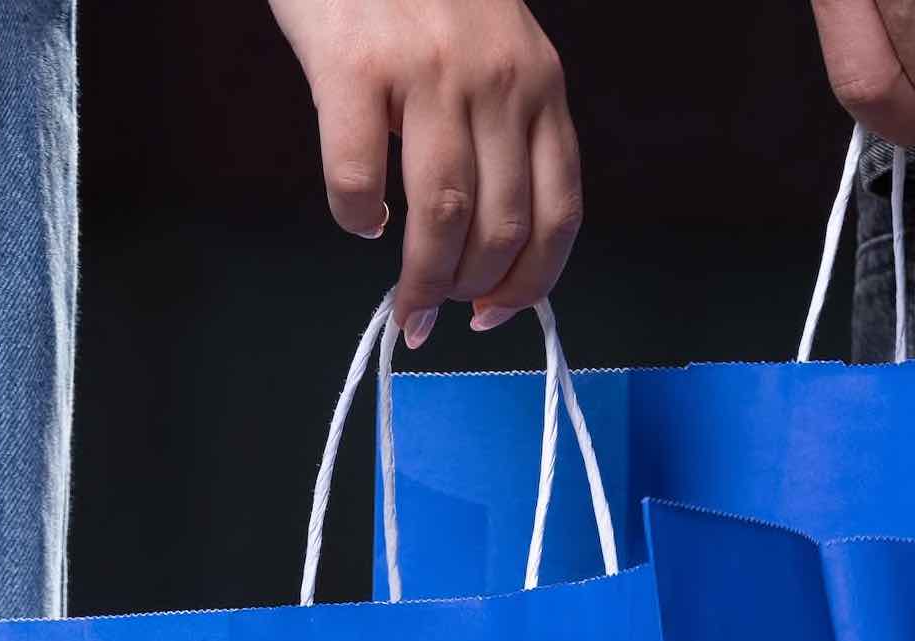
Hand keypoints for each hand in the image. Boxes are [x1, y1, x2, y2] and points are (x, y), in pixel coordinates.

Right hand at [269, 0, 582, 347]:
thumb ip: (503, 125)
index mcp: (540, 85)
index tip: (497, 315)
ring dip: (423, 279)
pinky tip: (360, 220)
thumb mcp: (493, 51)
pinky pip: (360, 178)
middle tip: (437, 310)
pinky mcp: (354, 65)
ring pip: (441, 215)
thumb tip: (491, 236)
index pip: (560, 212)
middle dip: (471, 291)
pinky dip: (358, 219)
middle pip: (502, 226)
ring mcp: (428, 72)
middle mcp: (497, 81)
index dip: (531, 282)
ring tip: (406, 302)